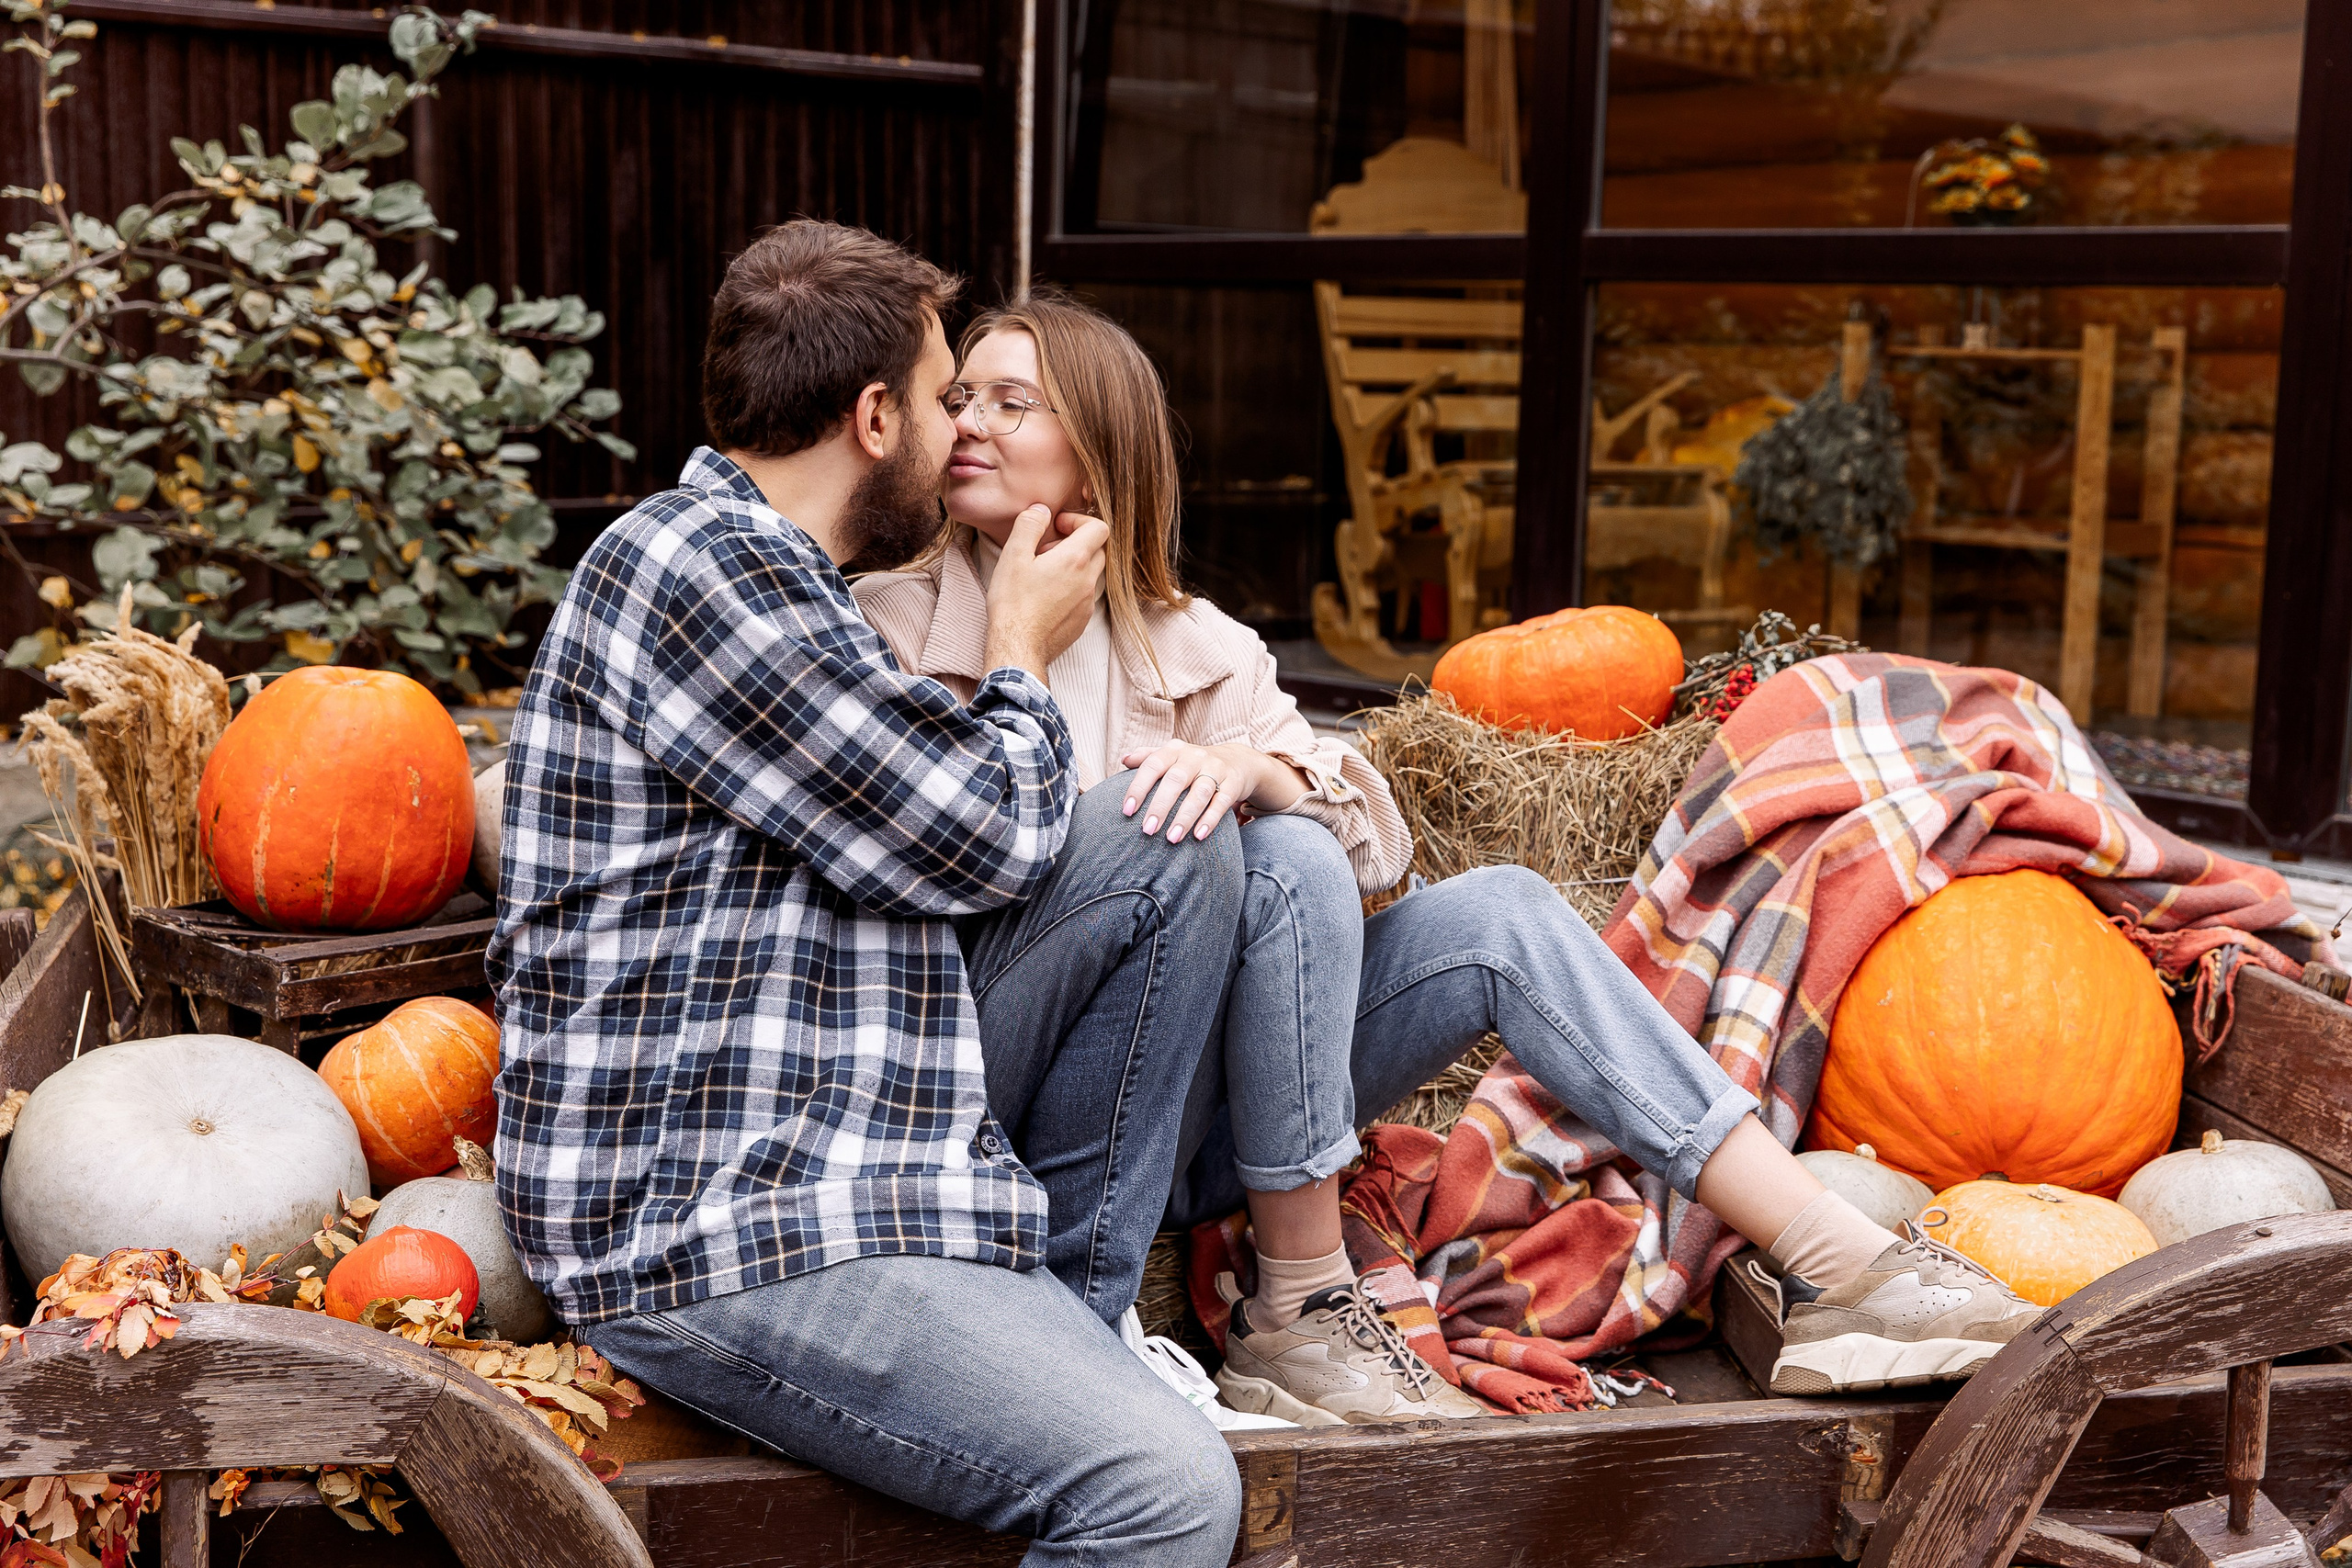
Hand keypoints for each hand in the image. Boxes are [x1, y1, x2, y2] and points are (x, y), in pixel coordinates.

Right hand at [983, 504, 1107, 680]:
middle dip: (1076, 543)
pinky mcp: (1083, 620)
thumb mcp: (1013, 556)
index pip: (1099, 528)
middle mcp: (1088, 580)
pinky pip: (1085, 595)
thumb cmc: (1013, 603)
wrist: (1018, 647)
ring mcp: (1088, 602)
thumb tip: (1041, 510)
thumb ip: (1029, 525)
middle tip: (1047, 550)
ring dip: (1074, 566)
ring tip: (1045, 573)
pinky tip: (1047, 595)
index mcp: (1075, 560)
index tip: (1057, 527)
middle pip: (1098, 550)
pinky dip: (1072, 587)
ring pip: (1092, 573)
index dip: (1078, 521)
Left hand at [1119, 741, 1307, 842]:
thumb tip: (1124, 759)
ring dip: (1185, 816)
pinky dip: (1210, 819)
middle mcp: (1195, 756)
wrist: (1237, 761)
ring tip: (1171, 839)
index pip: (1153, 765)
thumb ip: (1147, 756)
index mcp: (1174, 750)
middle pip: (1175, 780)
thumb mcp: (1172, 755)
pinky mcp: (1233, 783)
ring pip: (1200, 792)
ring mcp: (1216, 769)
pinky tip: (1199, 835)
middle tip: (1147, 830)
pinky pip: (1222, 802)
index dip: (1139, 787)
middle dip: (1160, 806)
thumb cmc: (1194, 763)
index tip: (1127, 811)